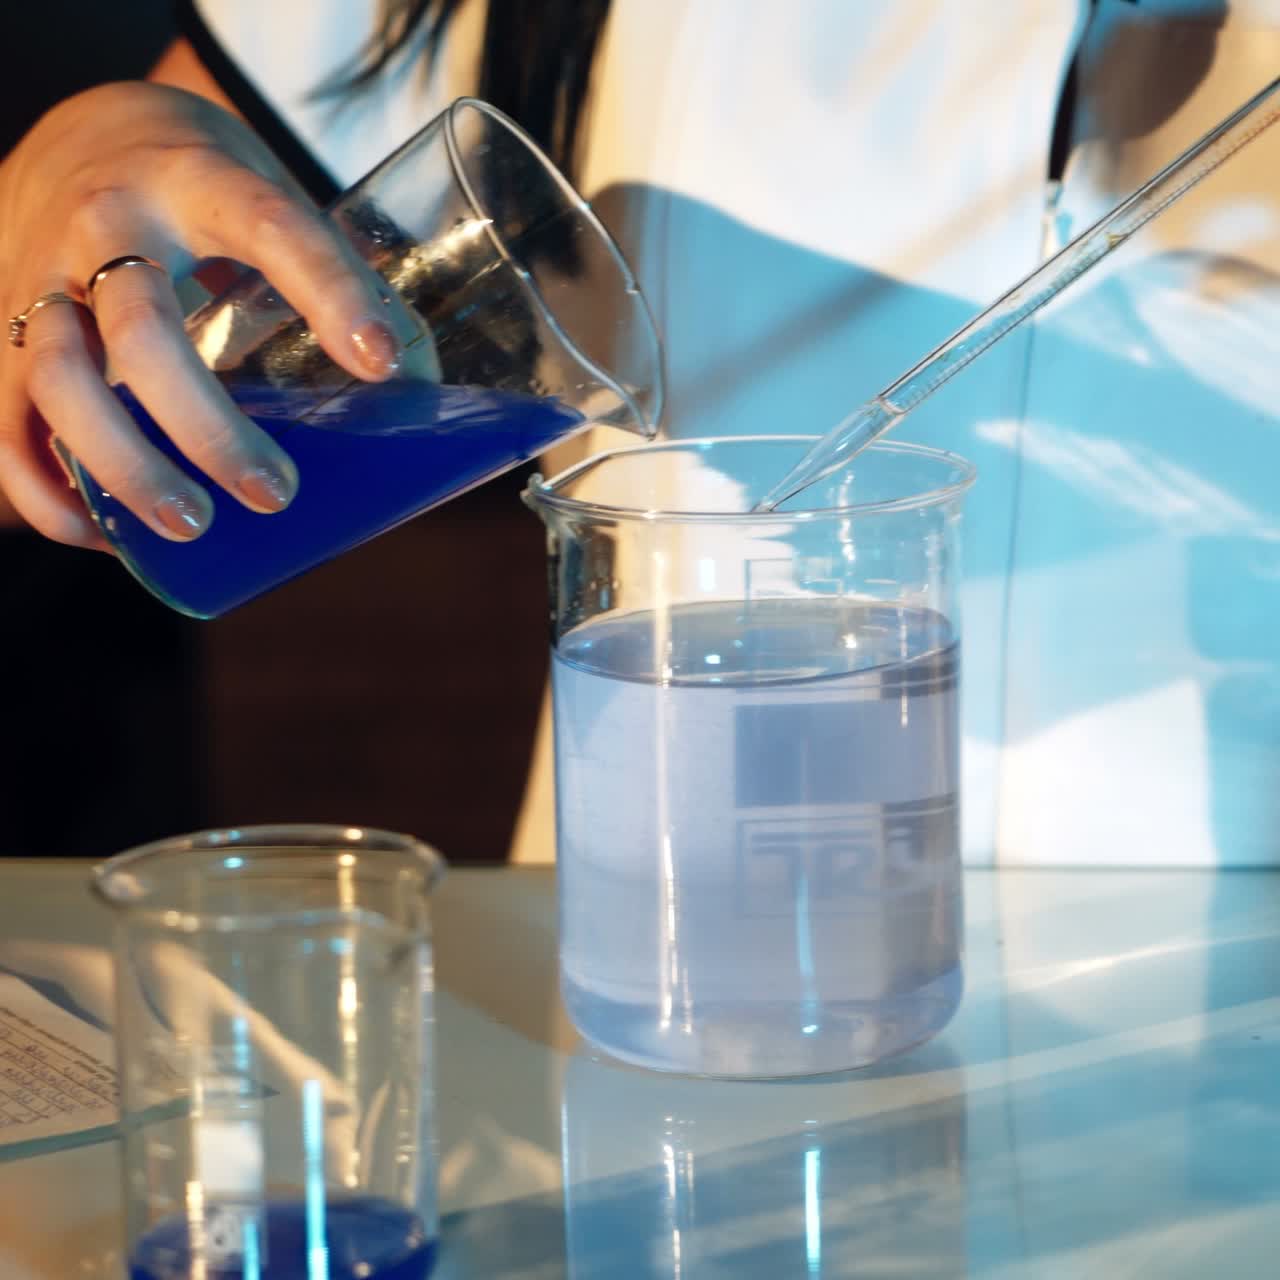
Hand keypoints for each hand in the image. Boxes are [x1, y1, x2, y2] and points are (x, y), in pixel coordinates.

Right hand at [0, 82, 403, 547]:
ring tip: (190, 526)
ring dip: (123, 465)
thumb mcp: (274, 203)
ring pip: (56, 376)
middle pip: (143, 329)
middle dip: (208, 426)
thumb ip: (338, 285)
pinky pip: (5, 422)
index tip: (381, 364)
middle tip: (274, 493)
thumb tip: (417, 398)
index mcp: (201, 182)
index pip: (271, 230)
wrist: (85, 135)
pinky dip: (49, 489)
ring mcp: (41, 275)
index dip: (328, 294)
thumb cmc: (206, 192)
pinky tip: (106, 535)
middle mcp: (107, 222)